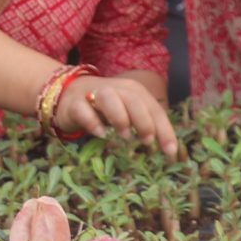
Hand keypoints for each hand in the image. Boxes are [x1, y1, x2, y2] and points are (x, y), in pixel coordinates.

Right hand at [55, 74, 181, 157]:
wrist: (69, 94)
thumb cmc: (105, 108)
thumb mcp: (128, 113)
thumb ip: (144, 124)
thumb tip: (167, 149)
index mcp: (134, 91)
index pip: (153, 108)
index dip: (164, 129)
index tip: (170, 151)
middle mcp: (116, 89)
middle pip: (134, 100)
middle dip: (144, 121)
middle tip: (148, 141)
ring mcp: (94, 94)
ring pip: (109, 98)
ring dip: (120, 117)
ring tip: (125, 136)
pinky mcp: (75, 104)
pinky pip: (83, 110)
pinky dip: (93, 122)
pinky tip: (101, 134)